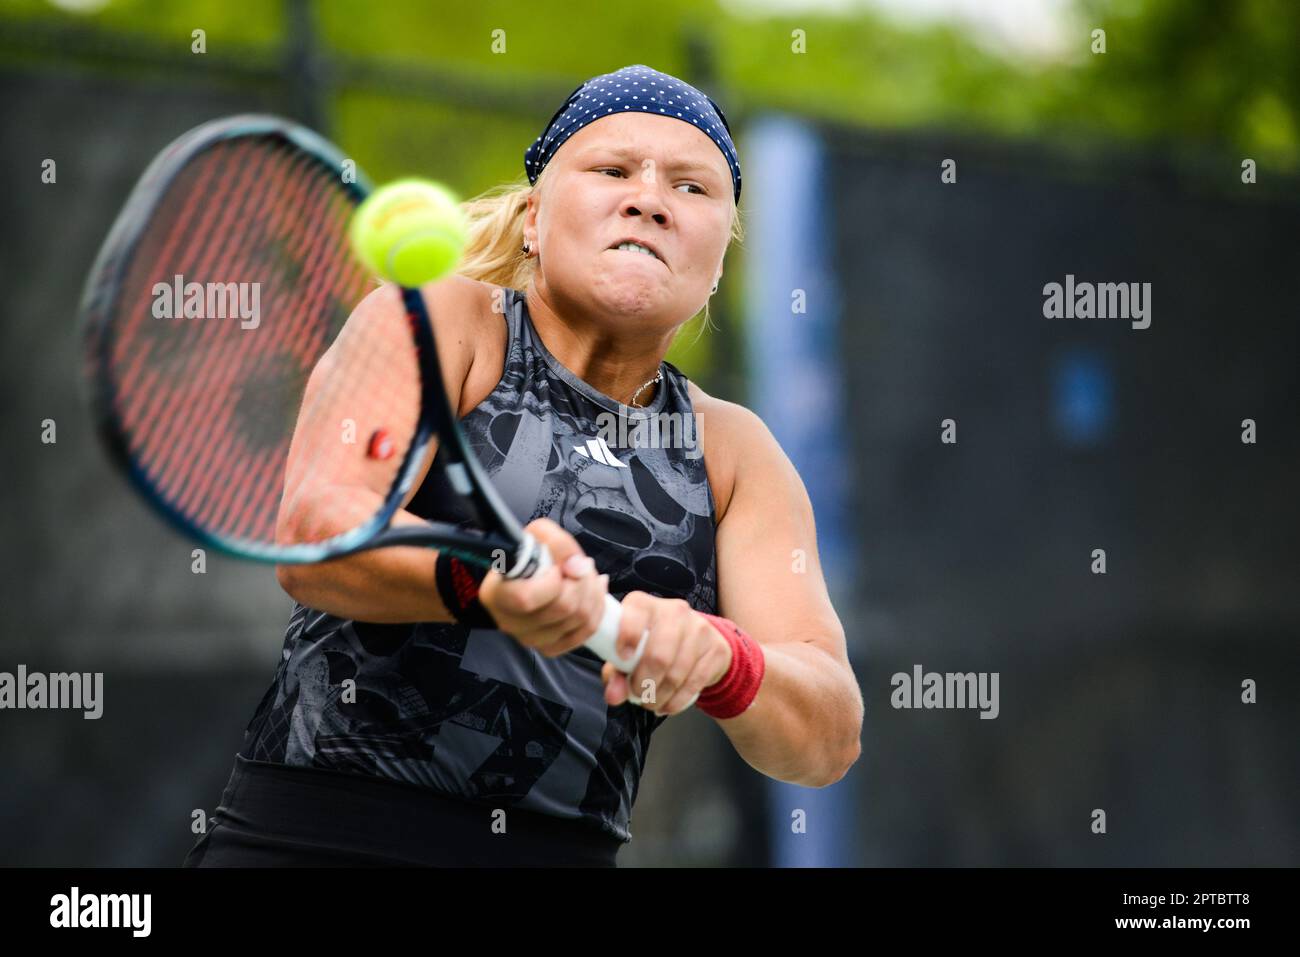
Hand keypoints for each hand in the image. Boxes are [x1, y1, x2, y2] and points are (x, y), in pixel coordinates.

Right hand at [477, 518, 607, 657]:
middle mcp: (509, 622)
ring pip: (579, 620)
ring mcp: (530, 639)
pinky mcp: (550, 647)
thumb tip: (577, 567)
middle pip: (562, 609)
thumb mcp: (537, 535)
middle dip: (581, 581)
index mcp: (497, 595)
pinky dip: (596, 609)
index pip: (526, 599)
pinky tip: (593, 591)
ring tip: (587, 574)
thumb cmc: (529, 553)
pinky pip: (585, 633)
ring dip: (592, 592)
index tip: (555, 568)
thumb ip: (557, 543)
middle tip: (581, 565)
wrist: (529, 571)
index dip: (551, 583)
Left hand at [600, 593, 732, 715]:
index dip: (627, 638)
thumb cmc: (654, 646)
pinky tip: (667, 705)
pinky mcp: (716, 649)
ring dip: (659, 697)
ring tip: (651, 702)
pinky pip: (694, 683)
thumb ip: (615, 674)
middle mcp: (674, 611)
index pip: (635, 616)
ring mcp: (698, 629)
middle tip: (638, 695)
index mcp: (645, 605)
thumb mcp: (629, 654)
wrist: (699, 643)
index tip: (623, 659)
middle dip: (644, 684)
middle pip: (658, 655)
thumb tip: (613, 696)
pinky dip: (676, 701)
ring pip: (676, 674)